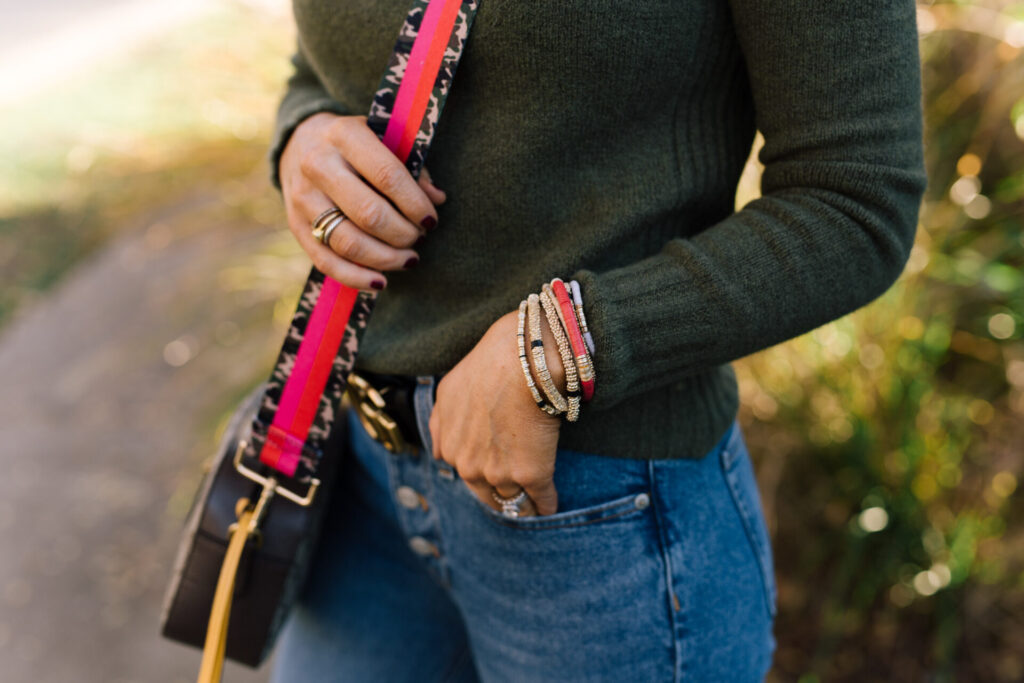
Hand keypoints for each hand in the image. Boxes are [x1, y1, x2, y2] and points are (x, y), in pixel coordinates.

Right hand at [278, 112, 446, 290]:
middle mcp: (318, 165)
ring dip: (386, 259)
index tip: (431, 219)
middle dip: (403, 234)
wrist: (302, 143)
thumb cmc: (358, 145)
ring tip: (409, 259)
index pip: (388, 176)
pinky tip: (381, 282)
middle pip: (369, 214)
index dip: (415, 204)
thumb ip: (413, 167)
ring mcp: (303, 198)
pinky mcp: (296, 225)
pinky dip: (356, 278)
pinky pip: (326, 261)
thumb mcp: (386, 140)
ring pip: (348, 242)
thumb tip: (437, 199)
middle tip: (420, 237)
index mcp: (345, 135)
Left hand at [429, 310, 567, 515]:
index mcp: (451, 450)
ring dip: (525, 504)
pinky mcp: (532, 475)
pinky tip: (551, 505)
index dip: (486, 475)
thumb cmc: (487, 366)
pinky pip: (542, 501)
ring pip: (514, 502)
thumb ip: (440, 426)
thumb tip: (439, 454)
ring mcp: (500, 474)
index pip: (469, 477)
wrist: (521, 359)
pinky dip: (547, 504)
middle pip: (489, 497)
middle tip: (517, 494)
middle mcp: (470, 467)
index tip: (499, 472)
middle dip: (503, 496)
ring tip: (535, 503)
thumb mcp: (448, 391)